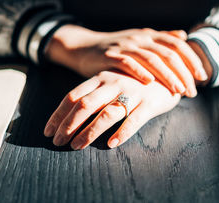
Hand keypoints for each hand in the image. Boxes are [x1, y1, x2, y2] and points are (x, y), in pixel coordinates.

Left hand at [43, 70, 181, 148]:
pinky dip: (122, 132)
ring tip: (76, 146)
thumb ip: (95, 93)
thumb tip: (70, 115)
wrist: (170, 72)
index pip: (73, 96)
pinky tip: (112, 144)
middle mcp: (114, 83)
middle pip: (85, 104)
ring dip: (89, 132)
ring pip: (107, 114)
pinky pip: (134, 120)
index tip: (48, 131)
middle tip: (57, 142)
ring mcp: (132, 92)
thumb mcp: (113, 81)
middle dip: (68, 125)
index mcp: (101, 77)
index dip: (58, 115)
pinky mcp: (149, 103)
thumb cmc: (135, 82)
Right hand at [45, 25, 206, 96]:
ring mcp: (126, 45)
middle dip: (184, 73)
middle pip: (169, 53)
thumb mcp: (141, 41)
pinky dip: (140, 71)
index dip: (192, 60)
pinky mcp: (110, 55)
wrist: (85, 47)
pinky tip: (150, 82)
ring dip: (168, 76)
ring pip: (152, 59)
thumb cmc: (117, 49)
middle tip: (193, 91)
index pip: (178, 45)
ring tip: (178, 91)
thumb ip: (162, 39)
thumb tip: (184, 36)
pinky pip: (128, 63)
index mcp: (151, 35)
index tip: (202, 77)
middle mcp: (141, 38)